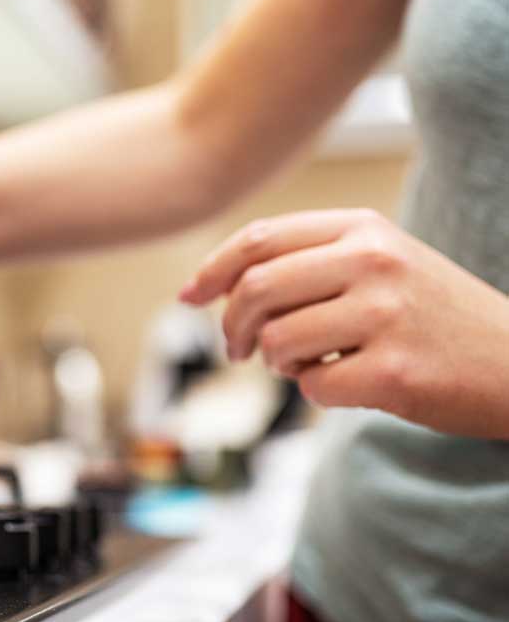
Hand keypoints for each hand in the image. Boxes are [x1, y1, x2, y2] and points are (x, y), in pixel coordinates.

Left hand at [179, 209, 508, 437]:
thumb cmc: (430, 315)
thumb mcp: (378, 262)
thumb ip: (303, 262)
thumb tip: (205, 287)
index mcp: (363, 229)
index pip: (259, 240)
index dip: (213, 271)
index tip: (190, 297)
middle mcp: (373, 262)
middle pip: (255, 290)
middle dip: (232, 328)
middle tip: (239, 350)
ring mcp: (385, 315)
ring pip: (276, 342)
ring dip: (278, 363)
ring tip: (312, 362)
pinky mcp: (395, 371)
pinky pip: (313, 386)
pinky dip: (318, 392)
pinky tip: (351, 383)